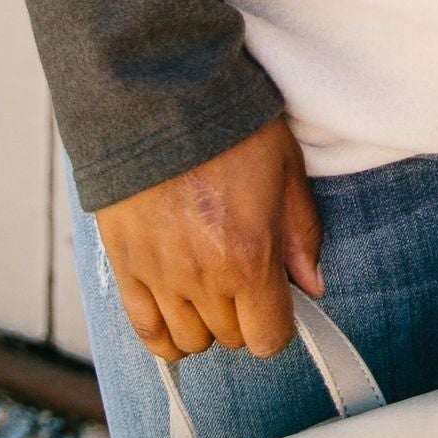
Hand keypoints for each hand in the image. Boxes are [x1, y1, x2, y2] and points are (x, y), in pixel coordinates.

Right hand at [95, 116, 324, 362]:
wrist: (160, 97)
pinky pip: (144, 329)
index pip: (267, 339)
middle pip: (230, 339)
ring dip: (204, 323)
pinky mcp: (125, 266)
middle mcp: (203, 278)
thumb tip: (312, 284)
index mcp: (249, 257)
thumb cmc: (228, 128)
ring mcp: (159, 276)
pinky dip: (162, 335)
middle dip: (243, 317)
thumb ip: (302, 234)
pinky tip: (174, 316)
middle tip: (244, 279)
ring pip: (188, 340)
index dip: (277, 326)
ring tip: (209, 289)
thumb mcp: (285, 171)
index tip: (276, 303)